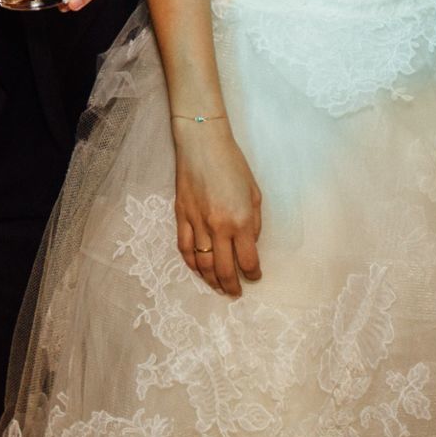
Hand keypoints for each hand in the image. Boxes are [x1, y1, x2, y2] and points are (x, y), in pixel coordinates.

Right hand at [173, 121, 261, 296]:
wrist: (202, 144)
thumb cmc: (233, 164)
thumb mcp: (254, 193)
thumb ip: (253, 222)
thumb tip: (249, 243)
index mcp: (240, 221)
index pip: (247, 260)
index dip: (253, 274)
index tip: (254, 277)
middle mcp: (218, 227)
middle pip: (223, 269)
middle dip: (231, 285)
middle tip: (235, 292)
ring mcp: (196, 223)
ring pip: (202, 263)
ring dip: (210, 280)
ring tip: (217, 287)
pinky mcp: (181, 216)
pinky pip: (184, 248)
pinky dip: (191, 263)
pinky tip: (198, 269)